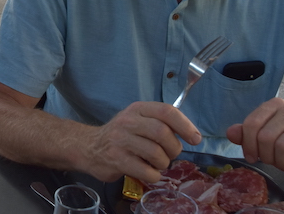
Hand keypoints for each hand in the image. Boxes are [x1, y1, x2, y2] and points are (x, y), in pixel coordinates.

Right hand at [87, 101, 201, 183]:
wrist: (89, 147)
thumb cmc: (121, 135)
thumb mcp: (137, 119)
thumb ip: (160, 122)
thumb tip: (191, 135)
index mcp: (137, 109)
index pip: (166, 111)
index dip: (185, 125)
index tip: (195, 139)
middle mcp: (128, 121)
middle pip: (162, 133)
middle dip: (174, 148)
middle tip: (170, 154)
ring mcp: (121, 140)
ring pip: (157, 154)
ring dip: (163, 163)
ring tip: (156, 163)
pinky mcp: (117, 160)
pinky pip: (147, 172)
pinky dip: (154, 175)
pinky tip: (147, 172)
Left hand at [226, 98, 283, 181]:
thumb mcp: (264, 143)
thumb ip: (247, 136)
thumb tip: (230, 132)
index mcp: (274, 105)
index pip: (251, 123)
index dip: (248, 144)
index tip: (251, 157)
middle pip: (265, 137)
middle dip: (266, 155)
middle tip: (274, 160)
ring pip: (282, 146)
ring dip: (282, 162)